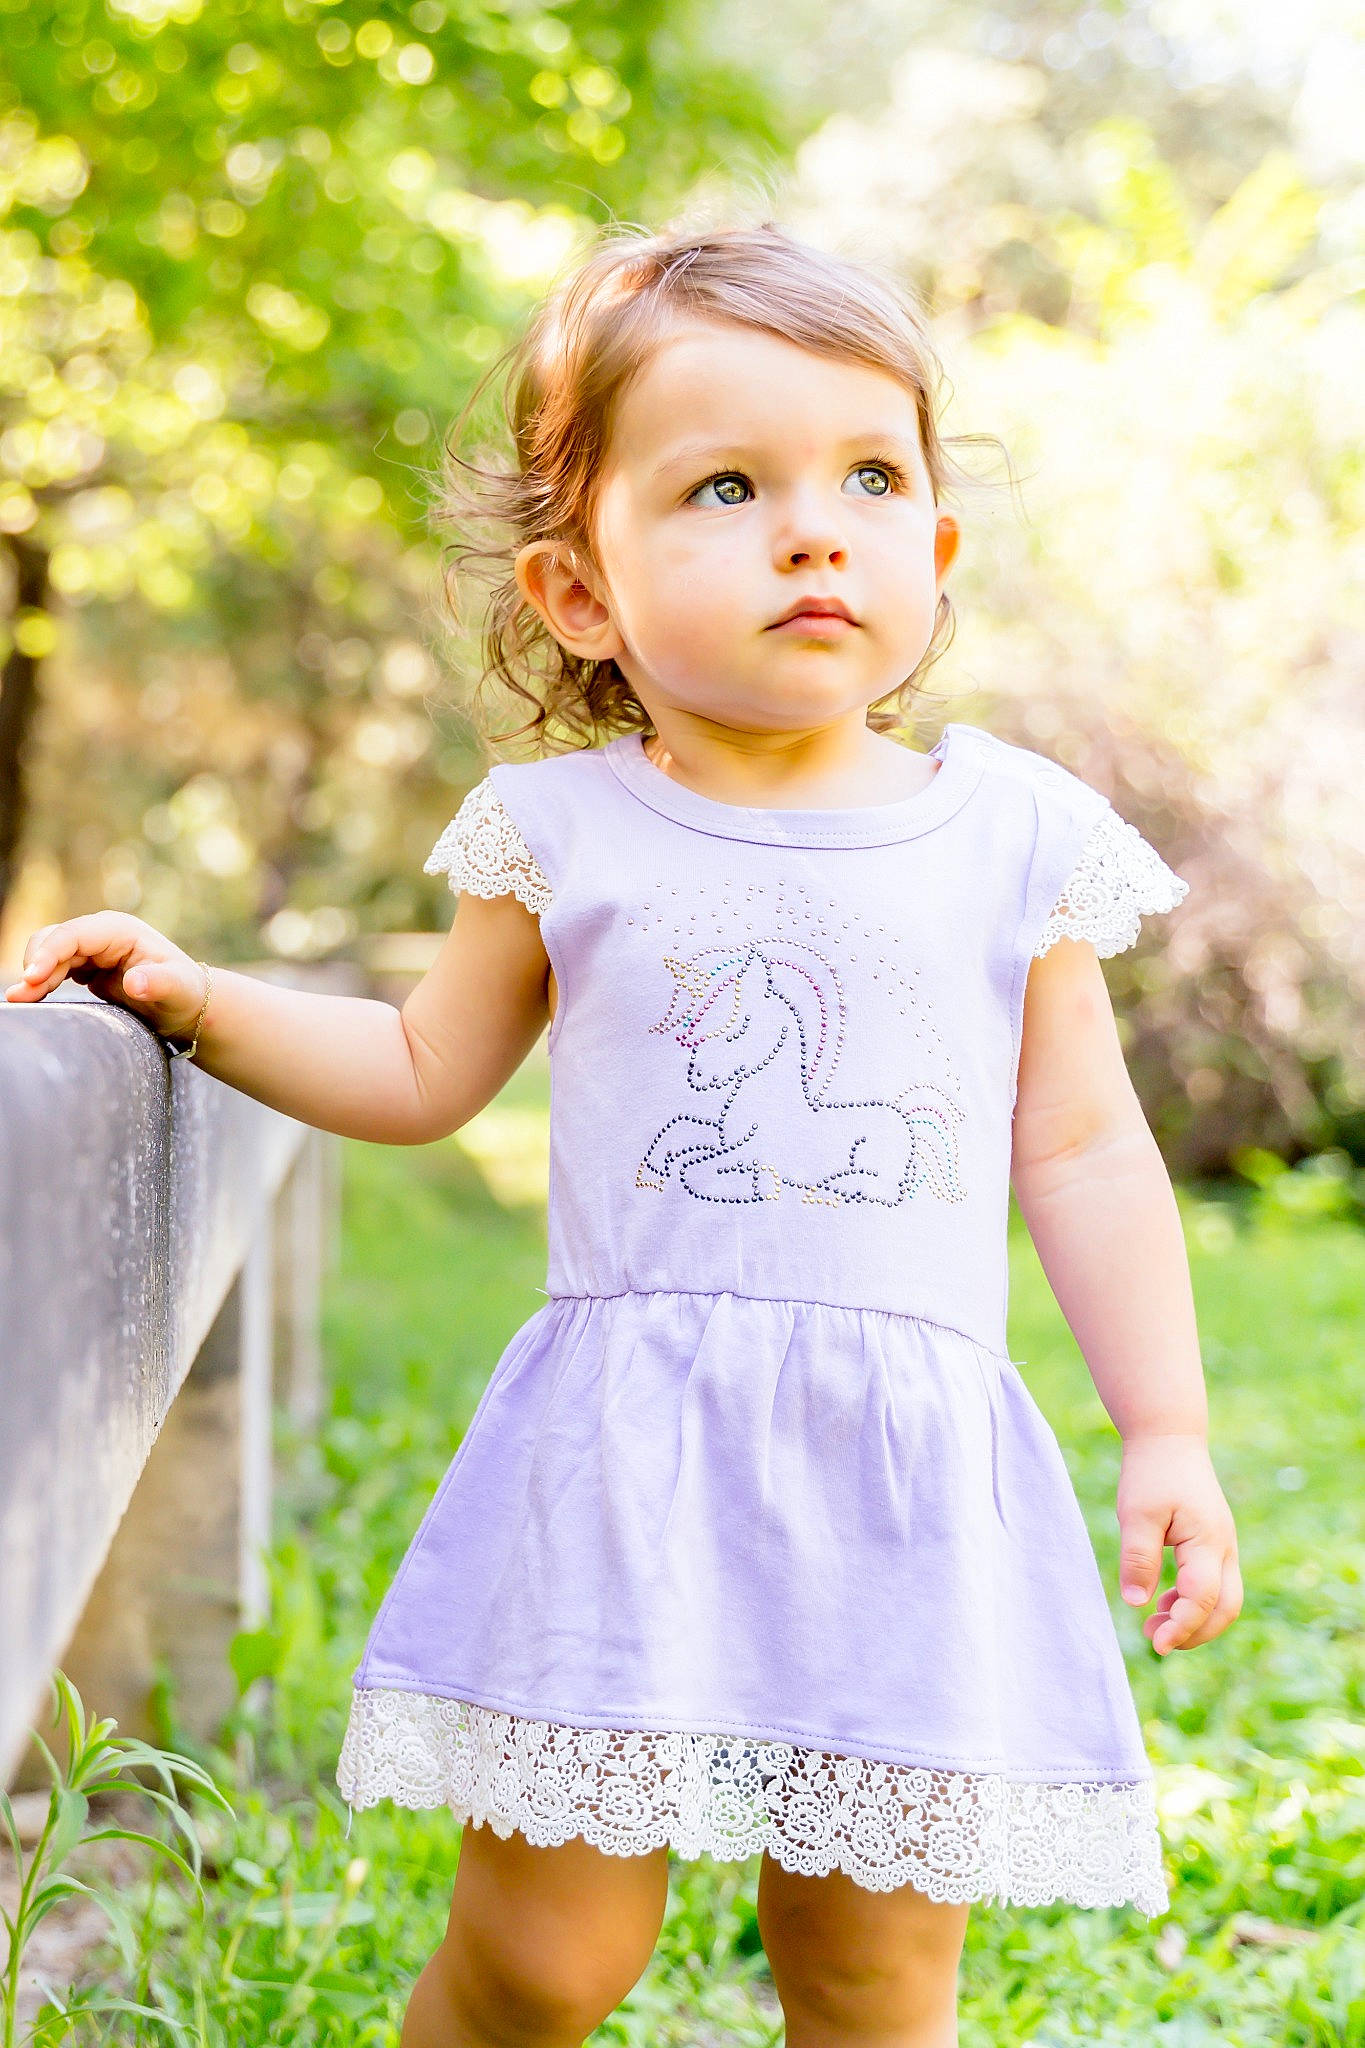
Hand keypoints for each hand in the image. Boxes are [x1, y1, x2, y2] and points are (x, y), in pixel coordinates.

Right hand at [4, 913, 208, 1044]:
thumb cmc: (185, 994)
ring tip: (18, 1000)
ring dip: (33, 976)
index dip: (49, 952)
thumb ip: (160, 984)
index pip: (74, 934)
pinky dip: (40, 983)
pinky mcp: (86, 966)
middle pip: (55, 940)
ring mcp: (92, 949)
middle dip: (35, 965)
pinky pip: (54, 969)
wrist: (188, 1005)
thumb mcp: (179, 990)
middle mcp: (102, 934)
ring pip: (50, 954)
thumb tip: (135, 983)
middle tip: (20, 996)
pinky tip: (29, 999)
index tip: (32, 978)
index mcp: (120, 930)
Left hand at [1116, 1431, 1242, 1654]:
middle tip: (1155, 1640)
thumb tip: (1136, 1603)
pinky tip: (1163, 1600)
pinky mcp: (1213, 1543)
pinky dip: (1192, 1600)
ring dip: (1193, 1619)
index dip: (1182, 1626)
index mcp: (1208, 1541)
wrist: (1169, 1438)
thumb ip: (1138, 1558)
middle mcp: (1224, 1548)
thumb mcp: (1136, 1514)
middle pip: (1226, 1608)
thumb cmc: (1152, 1473)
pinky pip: (1214, 1584)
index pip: (1203, 1598)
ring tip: (1152, 1623)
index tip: (1155, 1644)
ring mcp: (1223, 1546)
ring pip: (1223, 1599)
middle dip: (1195, 1633)